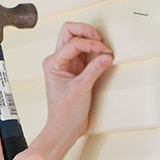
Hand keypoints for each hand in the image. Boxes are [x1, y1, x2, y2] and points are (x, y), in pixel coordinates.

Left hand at [43, 22, 112, 138]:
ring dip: (91, 40)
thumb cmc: (64, 112)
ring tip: (103, 50)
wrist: (65, 127)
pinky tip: (103, 57)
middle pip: (69, 32)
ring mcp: (67, 63)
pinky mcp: (77, 68)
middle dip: (86, 32)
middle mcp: (58, 60)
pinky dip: (95, 50)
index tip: (104, 51)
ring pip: (78, 39)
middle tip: (101, 41)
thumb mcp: (81, 89)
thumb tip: (106, 56)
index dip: (91, 44)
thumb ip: (94, 70)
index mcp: (53, 63)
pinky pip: (86, 51)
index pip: (73, 43)